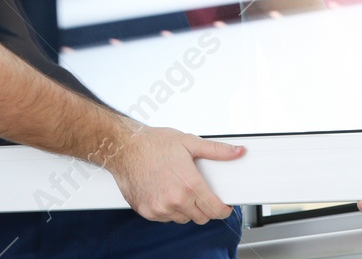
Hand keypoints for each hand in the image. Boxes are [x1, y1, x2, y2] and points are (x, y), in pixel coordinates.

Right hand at [101, 126, 243, 223]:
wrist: (124, 148)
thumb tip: (237, 152)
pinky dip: (169, 210)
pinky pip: (166, 219)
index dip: (223, 209)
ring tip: (180, 189)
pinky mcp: (147, 212)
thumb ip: (217, 151)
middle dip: (205, 208)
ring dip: (186, 209)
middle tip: (201, 193)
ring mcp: (160, 208)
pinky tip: (165, 193)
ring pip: (183, 219)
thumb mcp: (189, 142)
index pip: (215, 210)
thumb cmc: (153, 144)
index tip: (224, 206)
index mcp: (189, 184)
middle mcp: (175, 200)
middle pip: (201, 218)